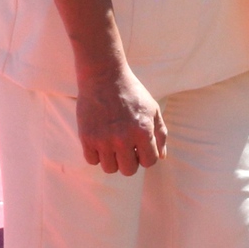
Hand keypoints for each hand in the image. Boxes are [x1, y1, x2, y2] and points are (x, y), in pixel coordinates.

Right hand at [75, 60, 167, 174]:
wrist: (105, 77)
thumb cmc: (132, 93)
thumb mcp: (153, 109)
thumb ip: (160, 133)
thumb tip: (162, 157)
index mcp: (143, 130)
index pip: (149, 162)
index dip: (146, 157)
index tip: (141, 149)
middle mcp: (123, 138)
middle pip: (128, 170)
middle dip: (130, 162)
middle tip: (127, 148)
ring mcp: (103, 140)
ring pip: (109, 168)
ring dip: (113, 160)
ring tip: (114, 144)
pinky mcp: (87, 138)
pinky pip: (92, 160)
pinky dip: (97, 155)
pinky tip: (101, 141)